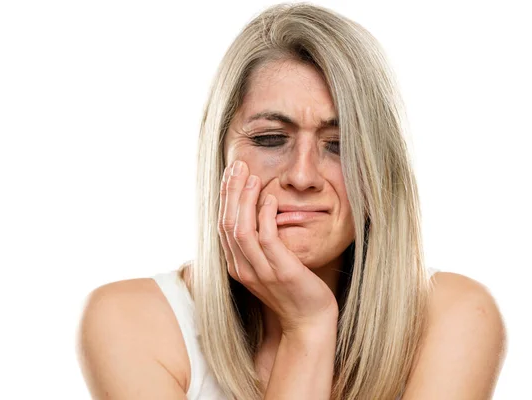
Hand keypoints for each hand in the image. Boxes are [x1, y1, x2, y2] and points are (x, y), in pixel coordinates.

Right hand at [218, 160, 337, 332]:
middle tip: (237, 165)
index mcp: (236, 265)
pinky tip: (272, 199)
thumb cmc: (292, 290)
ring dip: (245, 200)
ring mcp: (260, 272)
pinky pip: (267, 239)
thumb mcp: (268, 265)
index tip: (231, 173)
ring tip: (252, 177)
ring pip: (241, 230)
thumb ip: (259, 243)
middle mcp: (242, 268)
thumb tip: (257, 212)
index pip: (223, 225)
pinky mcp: (281, 272)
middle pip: (227, 223)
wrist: (309, 322)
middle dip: (230, 192)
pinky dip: (266, 217)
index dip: (225, 197)